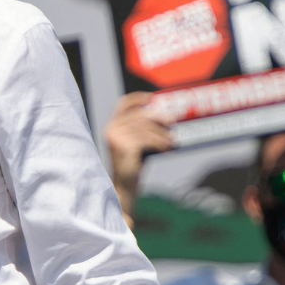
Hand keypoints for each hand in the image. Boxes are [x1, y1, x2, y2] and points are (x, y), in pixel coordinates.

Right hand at [103, 92, 172, 223]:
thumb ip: (142, 129)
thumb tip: (164, 116)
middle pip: (140, 115)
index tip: (153, 97)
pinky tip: (166, 149)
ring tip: (172, 141)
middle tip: (173, 121)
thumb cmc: (133, 164)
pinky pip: (148, 139)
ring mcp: (116, 138)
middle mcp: (111, 129)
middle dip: (159, 117)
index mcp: (111, 126)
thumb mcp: (135, 142)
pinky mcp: (124, 147)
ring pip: (146, 128)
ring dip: (162, 134)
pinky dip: (161, 143)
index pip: (123, 104)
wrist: (124, 187)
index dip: (138, 98)